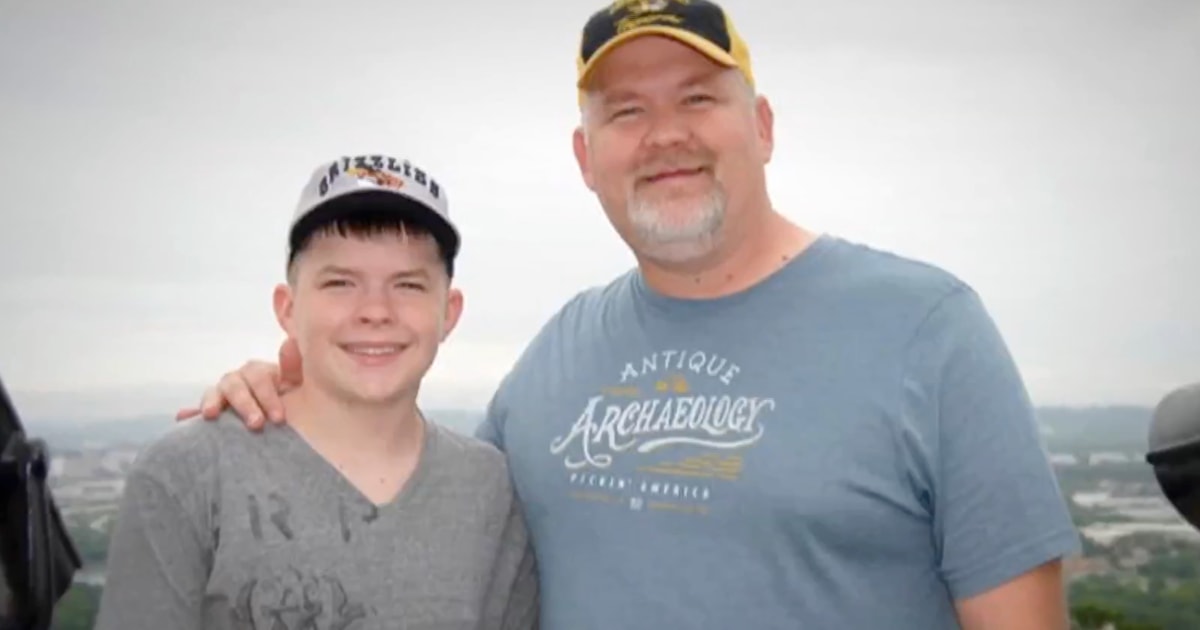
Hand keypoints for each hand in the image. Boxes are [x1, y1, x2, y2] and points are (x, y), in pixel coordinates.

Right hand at [174, 338, 303, 429]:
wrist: (289, 421)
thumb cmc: (296, 403)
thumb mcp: (302, 386)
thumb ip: (296, 366)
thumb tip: (290, 341)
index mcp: (261, 373)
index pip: (259, 377)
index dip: (267, 396)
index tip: (278, 418)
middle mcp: (240, 381)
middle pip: (235, 385)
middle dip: (245, 404)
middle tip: (256, 425)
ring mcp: (224, 396)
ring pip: (215, 393)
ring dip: (212, 402)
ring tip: (211, 415)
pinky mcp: (214, 412)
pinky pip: (198, 411)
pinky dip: (190, 414)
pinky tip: (182, 418)